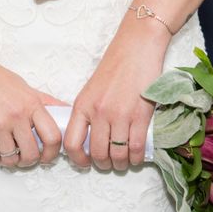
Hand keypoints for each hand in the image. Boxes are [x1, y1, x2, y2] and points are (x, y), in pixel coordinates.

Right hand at [0, 47, 67, 167]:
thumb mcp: (22, 85)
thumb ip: (42, 100)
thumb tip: (63, 110)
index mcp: (31, 103)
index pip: (53, 136)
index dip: (52, 152)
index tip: (46, 156)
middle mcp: (17, 115)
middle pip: (31, 153)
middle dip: (27, 161)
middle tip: (22, 158)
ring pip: (10, 158)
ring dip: (7, 160)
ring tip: (3, 152)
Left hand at [63, 14, 170, 170]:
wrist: (137, 47)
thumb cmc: (115, 66)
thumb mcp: (92, 89)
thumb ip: (88, 112)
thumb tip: (89, 139)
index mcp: (82, 105)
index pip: (71, 142)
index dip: (78, 159)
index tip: (85, 162)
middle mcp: (98, 112)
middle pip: (97, 153)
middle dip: (104, 164)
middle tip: (109, 163)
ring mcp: (120, 115)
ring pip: (118, 154)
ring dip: (121, 164)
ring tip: (124, 162)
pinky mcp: (140, 115)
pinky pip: (136, 147)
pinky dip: (136, 158)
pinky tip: (136, 156)